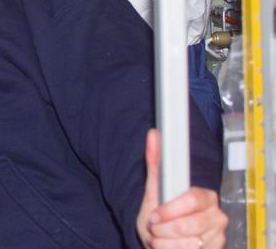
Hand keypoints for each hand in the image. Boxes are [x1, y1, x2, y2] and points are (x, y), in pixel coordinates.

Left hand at [136, 129, 226, 247]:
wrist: (163, 236)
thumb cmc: (160, 212)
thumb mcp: (155, 188)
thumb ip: (155, 161)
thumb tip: (154, 134)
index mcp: (206, 197)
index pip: (192, 200)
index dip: (169, 210)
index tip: (154, 215)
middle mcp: (217, 217)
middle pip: (186, 226)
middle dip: (162, 229)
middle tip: (155, 226)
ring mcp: (218, 237)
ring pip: (185, 244)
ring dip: (164, 242)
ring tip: (161, 236)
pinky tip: (169, 246)